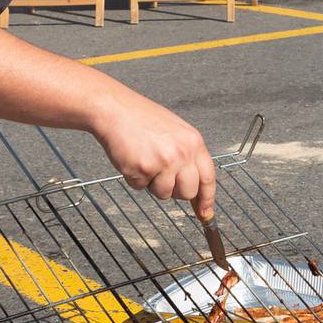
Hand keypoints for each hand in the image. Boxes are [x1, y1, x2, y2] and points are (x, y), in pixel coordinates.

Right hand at [89, 89, 217, 218]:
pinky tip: (132, 157)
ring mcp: (163, 162)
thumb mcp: (176, 132)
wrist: (115, 109)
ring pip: (164, 194)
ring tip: (144, 159)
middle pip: (187, 192)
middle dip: (175, 191)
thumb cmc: (142, 118)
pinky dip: (134, 177)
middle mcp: (182, 153)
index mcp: (193, 142)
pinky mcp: (142, 169)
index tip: (205, 213)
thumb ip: (188, 156)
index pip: (208, 178)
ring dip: (152, 183)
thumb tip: (195, 185)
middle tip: (161, 175)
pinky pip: (140, 187)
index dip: (207, 199)